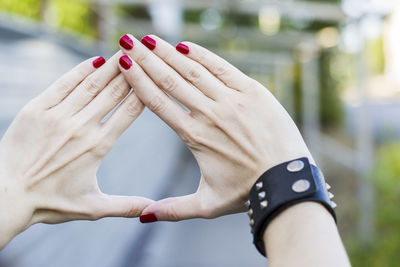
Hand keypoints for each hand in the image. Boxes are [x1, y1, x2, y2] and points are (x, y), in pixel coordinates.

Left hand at [0, 52, 151, 247]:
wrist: (7, 197)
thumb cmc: (51, 203)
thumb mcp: (93, 208)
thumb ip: (126, 205)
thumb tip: (151, 209)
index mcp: (98, 147)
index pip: (129, 112)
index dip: (144, 92)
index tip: (154, 78)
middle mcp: (81, 127)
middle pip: (113, 93)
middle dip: (131, 73)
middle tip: (143, 56)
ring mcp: (58, 117)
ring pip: (91, 85)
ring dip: (110, 68)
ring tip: (124, 53)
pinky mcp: (36, 110)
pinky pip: (63, 85)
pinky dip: (79, 71)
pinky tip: (93, 61)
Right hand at [118, 35, 313, 221]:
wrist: (286, 183)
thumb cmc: (246, 194)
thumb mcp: (206, 205)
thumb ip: (173, 209)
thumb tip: (143, 216)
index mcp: (194, 136)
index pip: (158, 102)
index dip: (138, 80)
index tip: (124, 64)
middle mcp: (210, 114)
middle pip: (170, 80)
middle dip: (146, 58)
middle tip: (128, 41)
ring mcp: (232, 101)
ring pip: (194, 71)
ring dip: (169, 53)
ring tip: (149, 39)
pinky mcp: (253, 93)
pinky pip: (223, 68)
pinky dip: (203, 56)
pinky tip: (185, 46)